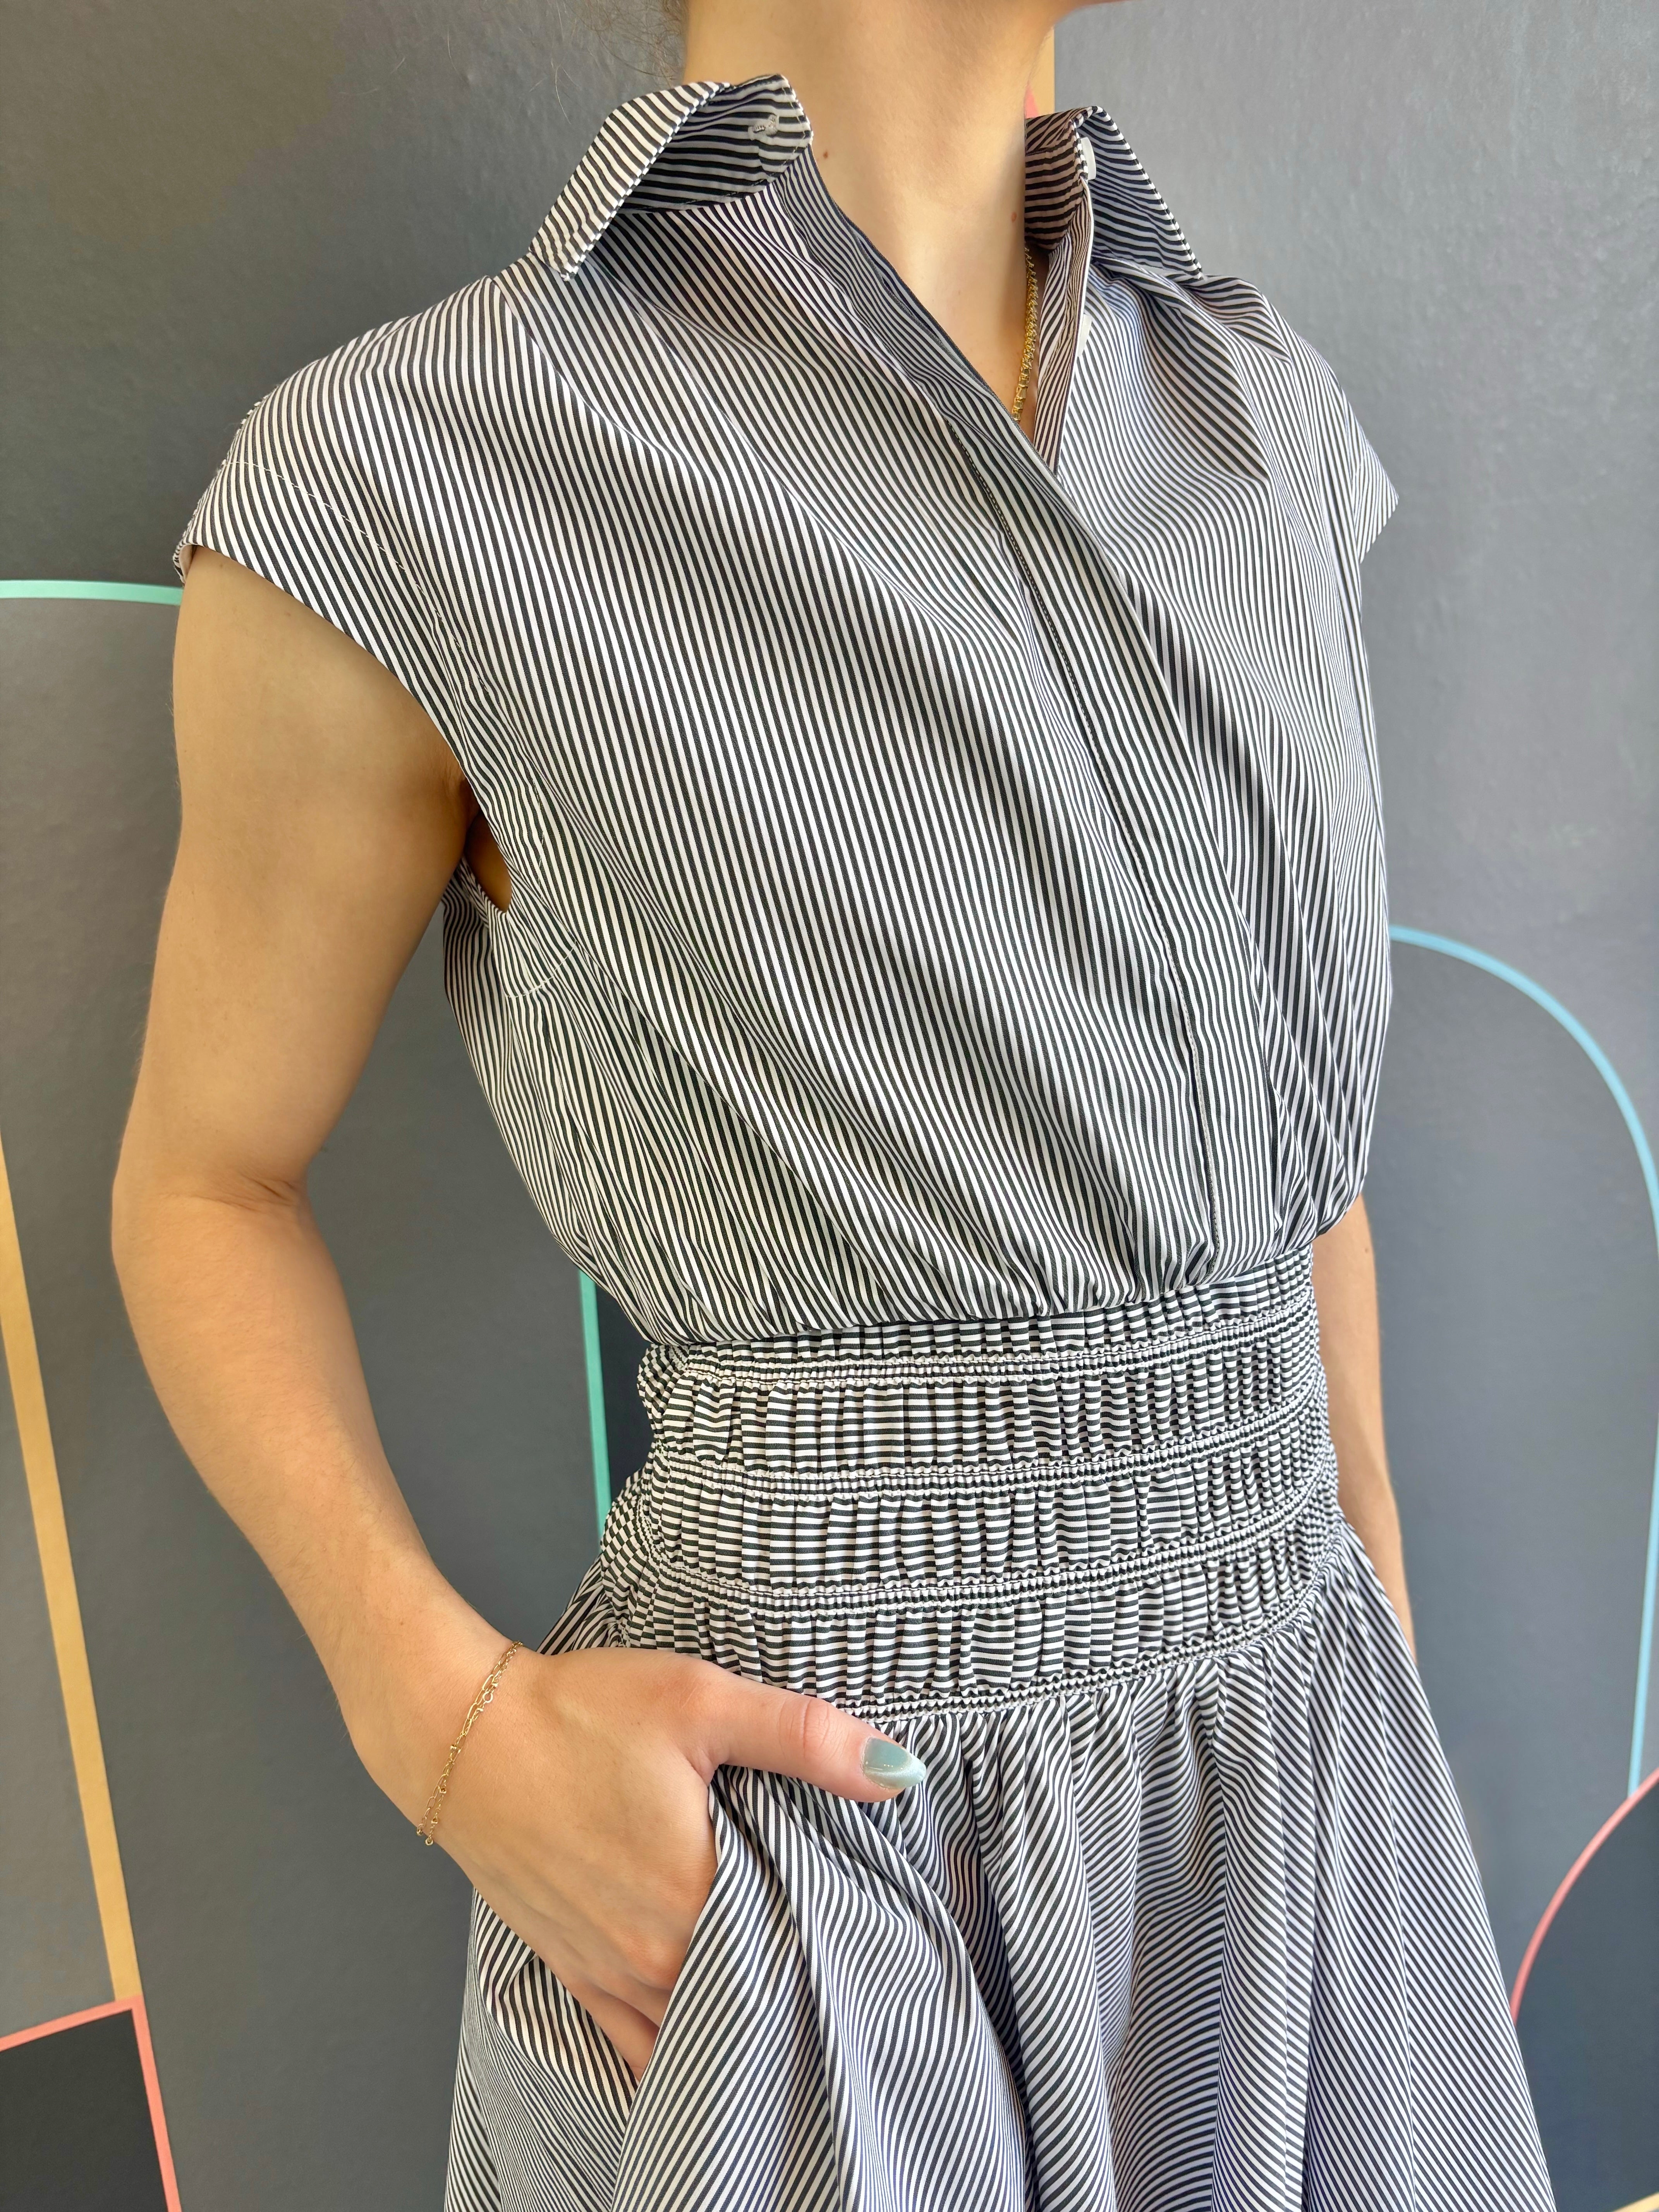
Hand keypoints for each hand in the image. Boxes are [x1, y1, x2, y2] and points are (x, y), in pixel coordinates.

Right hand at [415, 1645, 920, 2079]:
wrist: (462, 1733)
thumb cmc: (576, 1712)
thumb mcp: (700, 1700)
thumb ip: (802, 1738)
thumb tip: (898, 1769)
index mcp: (697, 1894)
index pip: (798, 1943)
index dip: (841, 1931)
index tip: (873, 1916)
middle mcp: (654, 1953)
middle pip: (750, 1987)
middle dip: (795, 1973)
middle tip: (843, 1950)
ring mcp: (608, 1971)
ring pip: (696, 2024)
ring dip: (738, 2009)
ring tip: (784, 1985)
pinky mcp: (572, 1968)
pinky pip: (634, 2042)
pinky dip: (676, 2043)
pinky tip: (709, 2040)